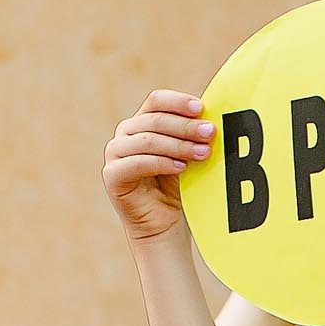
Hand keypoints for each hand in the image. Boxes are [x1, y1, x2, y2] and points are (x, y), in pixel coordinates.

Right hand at [105, 91, 213, 243]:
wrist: (162, 224)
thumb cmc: (176, 187)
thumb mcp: (187, 156)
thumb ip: (193, 136)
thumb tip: (212, 120)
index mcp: (142, 122)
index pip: (157, 101)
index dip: (178, 102)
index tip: (201, 108)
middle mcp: (125, 133)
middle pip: (155, 120)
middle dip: (186, 126)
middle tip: (210, 133)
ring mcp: (115, 153)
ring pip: (147, 140)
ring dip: (178, 145)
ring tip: (203, 153)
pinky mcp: (112, 175)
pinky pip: (137, 163)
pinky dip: (162, 163)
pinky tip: (182, 168)